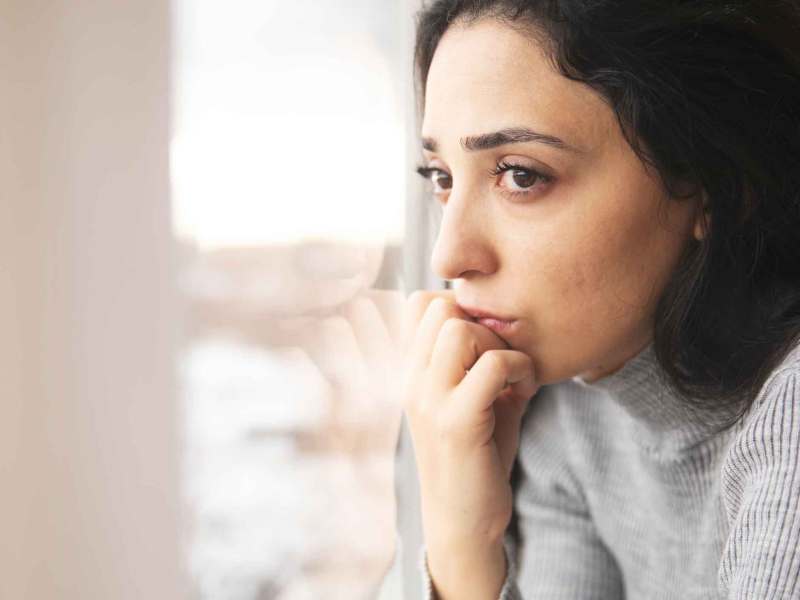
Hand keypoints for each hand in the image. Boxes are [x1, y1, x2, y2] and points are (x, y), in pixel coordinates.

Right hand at [400, 290, 538, 597]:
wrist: (462, 522)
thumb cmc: (474, 459)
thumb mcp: (471, 402)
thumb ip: (481, 364)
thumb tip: (514, 331)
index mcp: (413, 373)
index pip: (418, 302)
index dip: (458, 306)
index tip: (485, 340)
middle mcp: (413, 381)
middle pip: (439, 306)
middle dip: (479, 320)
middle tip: (500, 355)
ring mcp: (431, 400)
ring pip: (460, 329)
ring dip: (497, 344)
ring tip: (513, 374)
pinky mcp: (458, 422)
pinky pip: (493, 365)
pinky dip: (520, 368)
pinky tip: (524, 391)